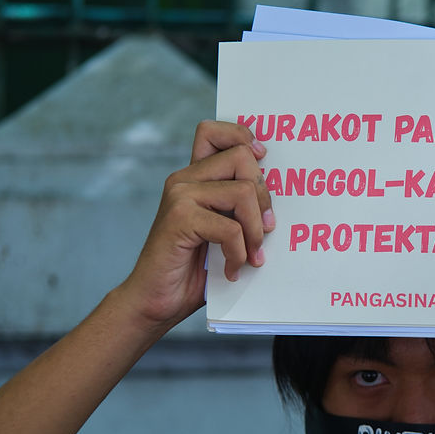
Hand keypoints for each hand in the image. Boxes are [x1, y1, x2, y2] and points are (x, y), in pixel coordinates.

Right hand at [117, 120, 273, 328]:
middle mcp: (184, 180)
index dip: (242, 137)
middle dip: (264, 197)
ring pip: (243, 192)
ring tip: (252, 254)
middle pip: (242, 158)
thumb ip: (240, 208)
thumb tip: (280, 193)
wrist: (154, 303)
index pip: (213, 131)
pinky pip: (230, 228)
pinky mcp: (179, 219)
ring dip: (255, 230)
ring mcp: (179, 197)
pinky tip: (232, 270)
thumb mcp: (223, 231)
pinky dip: (239, 254)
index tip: (262, 161)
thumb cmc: (194, 270)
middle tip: (264, 231)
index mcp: (194, 178)